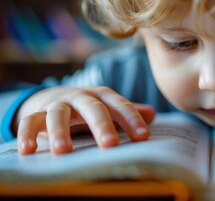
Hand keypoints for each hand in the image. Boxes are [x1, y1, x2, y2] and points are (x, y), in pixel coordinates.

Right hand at [14, 86, 154, 154]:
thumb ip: (129, 113)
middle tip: (110, 144)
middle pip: (93, 109)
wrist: (59, 96)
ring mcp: (59, 104)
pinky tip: (28, 150)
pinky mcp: (38, 113)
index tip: (143, 137)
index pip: (121, 106)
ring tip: (64, 151)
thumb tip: (153, 114)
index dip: (132, 120)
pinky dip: (27, 134)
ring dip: (60, 132)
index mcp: (104, 96)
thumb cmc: (92, 107)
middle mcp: (82, 98)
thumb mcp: (110, 107)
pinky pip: (30, 122)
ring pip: (59, 114)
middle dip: (102, 125)